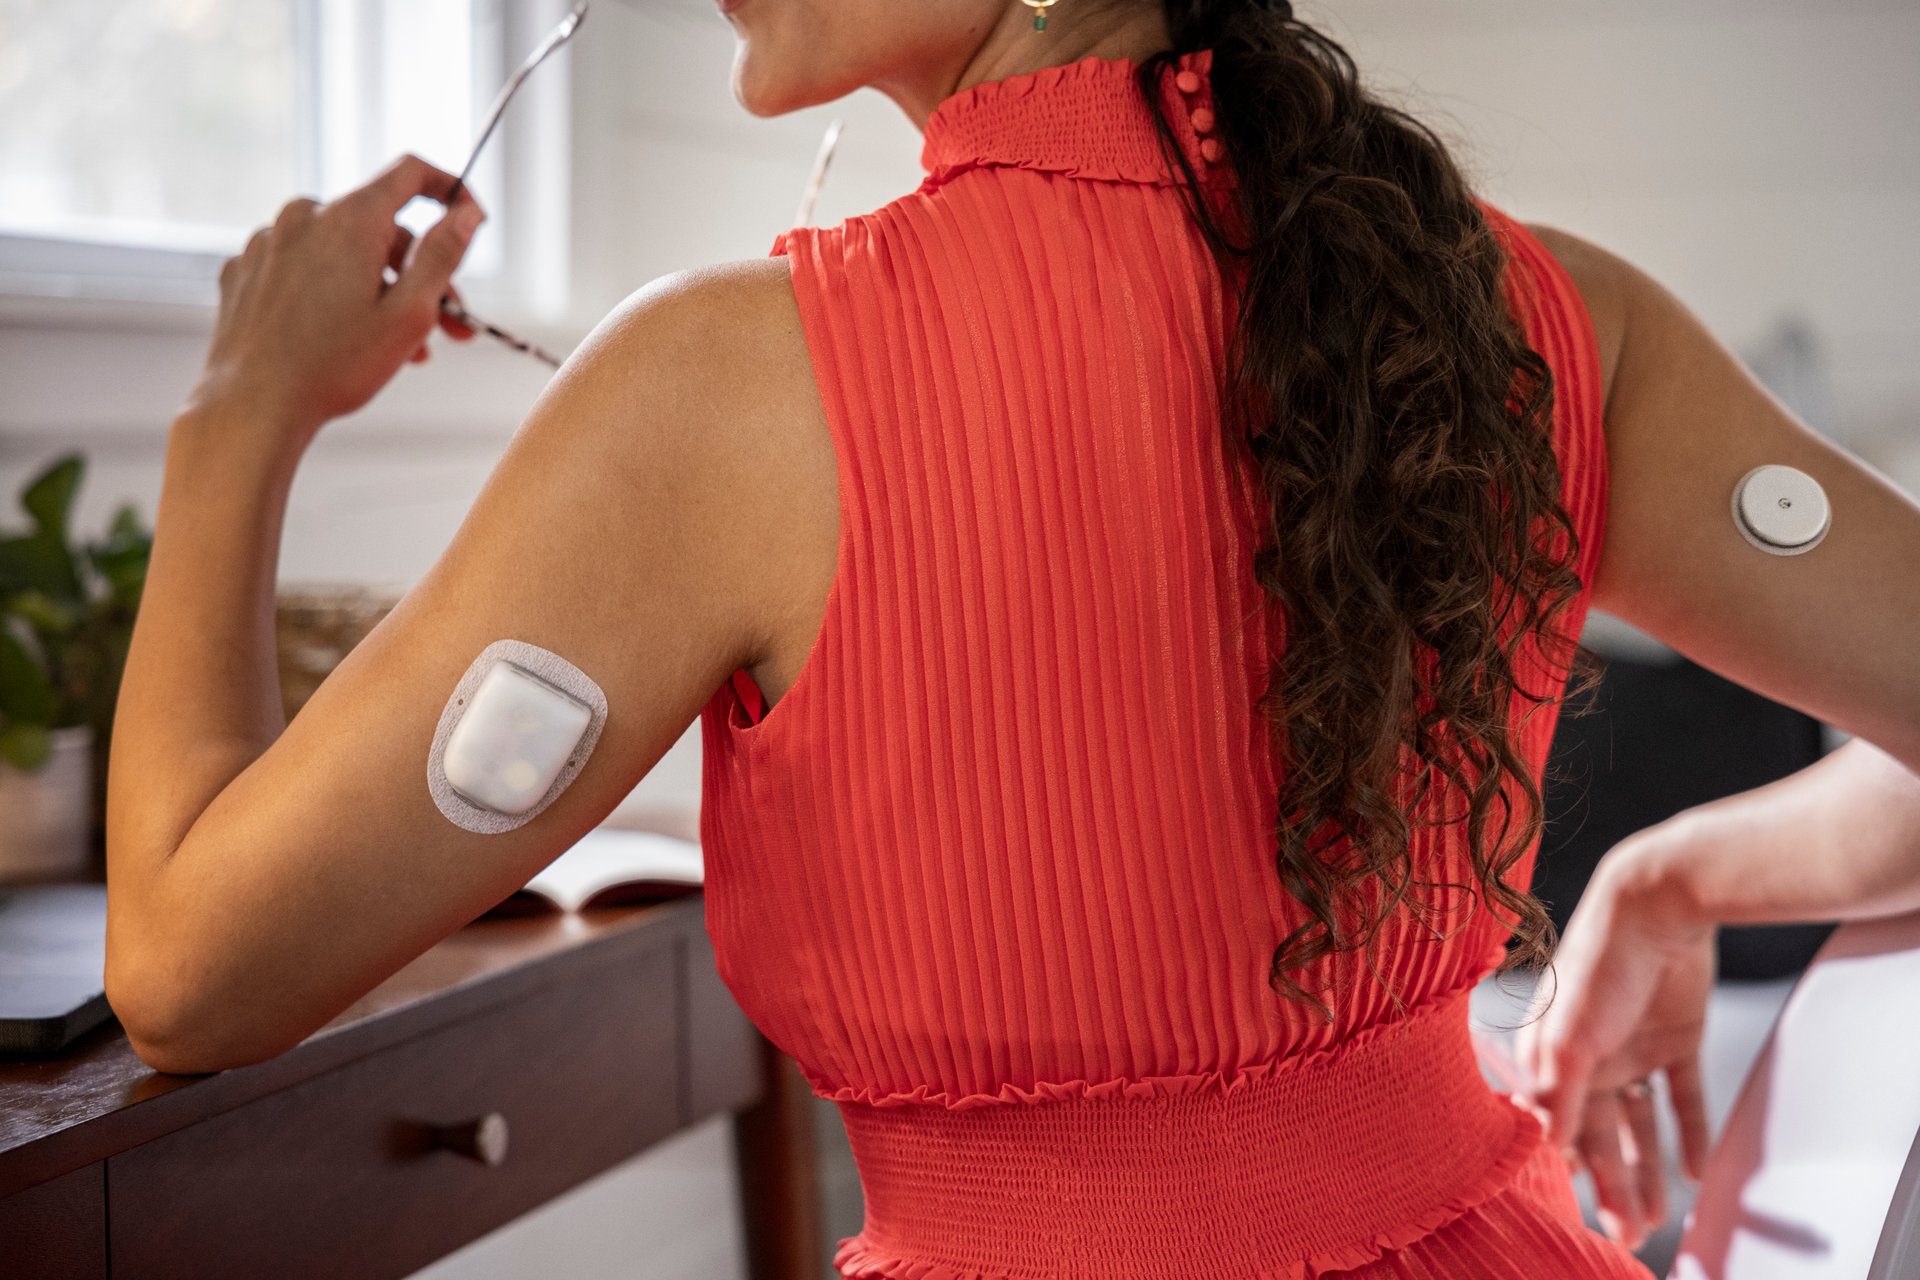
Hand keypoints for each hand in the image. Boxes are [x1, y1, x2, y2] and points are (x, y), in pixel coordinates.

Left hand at [186, 153, 485, 445]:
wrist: (254, 405)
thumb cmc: (332, 366)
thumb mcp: (410, 313)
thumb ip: (443, 255)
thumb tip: (466, 214)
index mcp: (349, 219)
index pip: (410, 174)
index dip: (449, 189)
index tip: (469, 216)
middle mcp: (304, 217)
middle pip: (381, 228)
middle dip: (419, 273)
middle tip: (447, 324)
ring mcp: (269, 242)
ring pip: (343, 251)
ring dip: (378, 288)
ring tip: (397, 344)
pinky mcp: (247, 269)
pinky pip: (303, 267)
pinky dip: (331, 292)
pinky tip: (340, 334)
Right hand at [1516, 832, 1717, 1250]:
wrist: (1661, 905)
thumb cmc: (1599, 962)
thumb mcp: (1571, 1035)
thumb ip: (1557, 1092)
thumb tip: (1548, 1145)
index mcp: (1551, 1050)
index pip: (1554, 1118)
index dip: (1565, 1162)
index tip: (1577, 1205)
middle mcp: (1589, 1052)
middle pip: (1599, 1130)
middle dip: (1610, 1181)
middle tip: (1624, 1229)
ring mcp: (1633, 1045)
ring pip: (1638, 1122)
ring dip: (1645, 1168)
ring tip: (1657, 1217)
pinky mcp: (1677, 1037)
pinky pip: (1683, 1096)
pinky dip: (1688, 1131)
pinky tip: (1697, 1169)